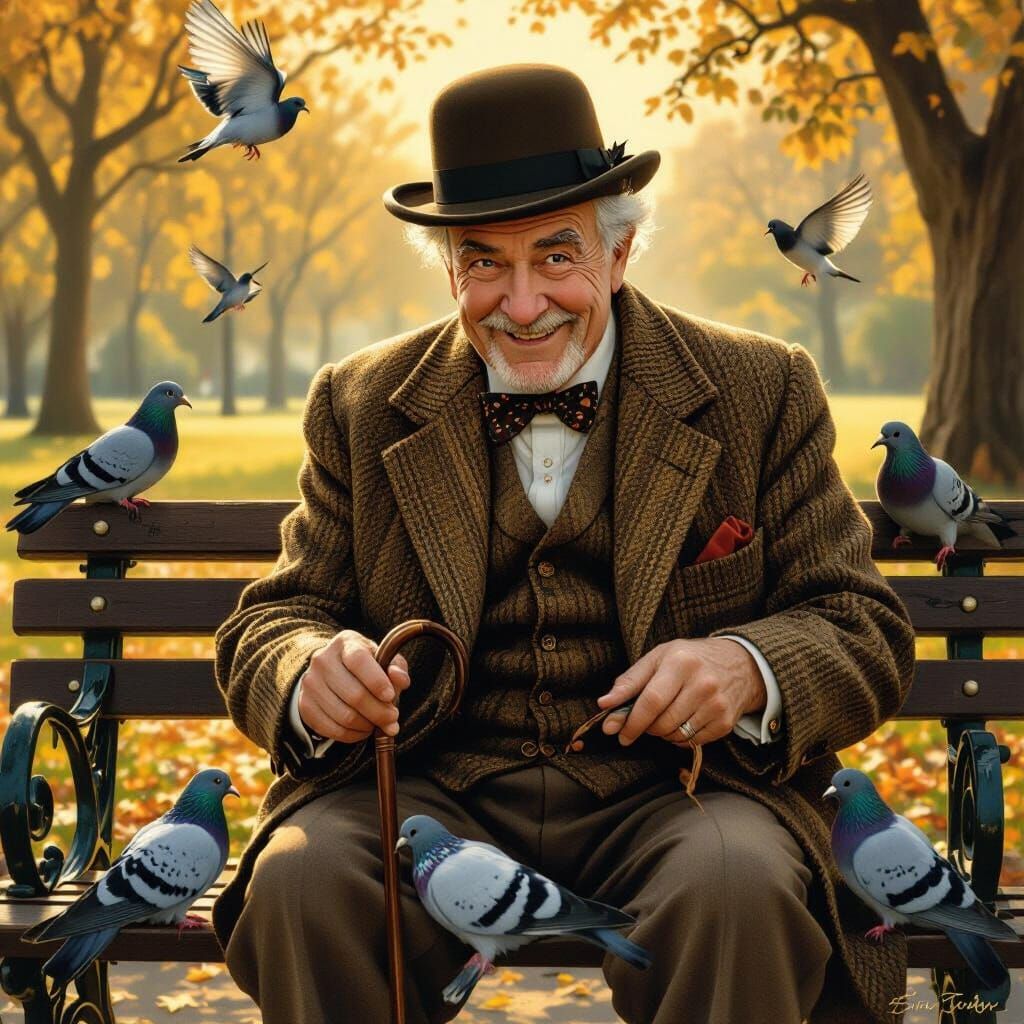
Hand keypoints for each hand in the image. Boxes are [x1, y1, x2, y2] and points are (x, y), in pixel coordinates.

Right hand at [298, 629, 410, 743]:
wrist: (332, 671)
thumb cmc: (365, 666)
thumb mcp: (383, 659)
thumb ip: (396, 667)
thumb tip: (400, 679)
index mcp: (345, 644)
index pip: (359, 661)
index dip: (376, 681)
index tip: (390, 696)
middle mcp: (323, 660)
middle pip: (354, 694)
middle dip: (379, 712)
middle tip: (392, 718)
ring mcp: (311, 683)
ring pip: (344, 715)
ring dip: (367, 725)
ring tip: (379, 724)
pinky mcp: (305, 705)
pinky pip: (331, 729)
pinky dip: (352, 735)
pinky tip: (363, 730)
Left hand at [597, 638, 764, 746]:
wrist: (739, 664)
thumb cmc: (690, 659)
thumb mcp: (658, 658)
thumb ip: (630, 681)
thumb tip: (604, 704)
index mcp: (681, 662)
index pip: (651, 700)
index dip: (631, 720)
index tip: (614, 730)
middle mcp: (703, 684)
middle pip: (662, 722)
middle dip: (644, 728)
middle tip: (641, 721)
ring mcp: (717, 705)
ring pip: (675, 735)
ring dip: (660, 733)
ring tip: (662, 717)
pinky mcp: (725, 723)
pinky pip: (691, 743)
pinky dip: (678, 738)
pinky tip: (680, 722)